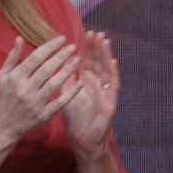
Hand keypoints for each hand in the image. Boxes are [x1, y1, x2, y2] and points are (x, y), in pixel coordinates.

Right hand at [0, 36, 81, 141]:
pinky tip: (80, 83)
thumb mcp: (3, 76)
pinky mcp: (44, 115)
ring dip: (68, 71)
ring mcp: (35, 103)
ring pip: (54, 84)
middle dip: (61, 56)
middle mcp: (25, 89)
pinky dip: (71, 93)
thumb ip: (13, 57)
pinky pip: (60, 102)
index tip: (62, 39)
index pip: (35, 58)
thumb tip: (20, 38)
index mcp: (15, 77)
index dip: (50, 47)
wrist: (2, 125)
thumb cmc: (4, 97)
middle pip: (46, 69)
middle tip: (73, 47)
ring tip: (78, 60)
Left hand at [61, 31, 120, 156]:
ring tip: (104, 41)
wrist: (83, 139)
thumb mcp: (67, 95)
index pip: (87, 61)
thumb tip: (59, 61)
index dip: (87, 48)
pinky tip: (112, 62)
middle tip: (95, 32)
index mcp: (86, 82)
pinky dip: (113, 73)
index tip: (84, 34)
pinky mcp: (111, 101)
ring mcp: (105, 92)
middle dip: (97, 47)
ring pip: (106, 70)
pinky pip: (113, 85)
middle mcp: (97, 84)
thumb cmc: (75, 119)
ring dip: (106, 55)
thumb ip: (66, 79)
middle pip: (98, 62)